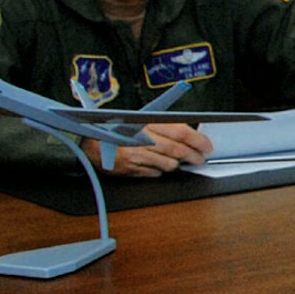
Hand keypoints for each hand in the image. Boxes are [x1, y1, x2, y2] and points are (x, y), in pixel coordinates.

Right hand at [88, 122, 212, 177]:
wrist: (87, 143)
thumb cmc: (113, 128)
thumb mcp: (136, 120)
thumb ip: (161, 126)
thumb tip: (187, 134)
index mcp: (145, 122)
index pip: (179, 130)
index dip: (197, 139)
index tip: (207, 145)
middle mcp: (141, 139)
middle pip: (177, 149)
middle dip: (193, 156)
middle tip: (201, 158)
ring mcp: (135, 156)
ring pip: (168, 164)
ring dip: (178, 164)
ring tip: (181, 162)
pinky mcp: (130, 169)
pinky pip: (155, 173)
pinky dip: (160, 170)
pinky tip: (159, 166)